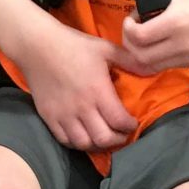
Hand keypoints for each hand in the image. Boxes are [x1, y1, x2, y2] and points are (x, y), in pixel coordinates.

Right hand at [12, 22, 139, 152]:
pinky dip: (77, 143)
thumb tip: (151, 69)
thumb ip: (129, 60)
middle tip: (121, 134)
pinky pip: (65, 140)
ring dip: (97, 144)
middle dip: (117, 139)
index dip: (129, 126)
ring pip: (84, 143)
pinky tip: (84, 135)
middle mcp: (81, 107)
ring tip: (103, 136)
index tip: (132, 123)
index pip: (119, 121)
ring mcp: (63, 114)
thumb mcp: (104, 48)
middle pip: (103, 138)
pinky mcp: (48, 117)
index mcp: (97, 90)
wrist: (37, 45)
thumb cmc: (73, 44)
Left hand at [119, 0, 188, 74]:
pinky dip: (161, 58)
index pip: (137, 37)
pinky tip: (164, 44)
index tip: (131, 19)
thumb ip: (156, 3)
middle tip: (133, 32)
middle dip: (131, 45)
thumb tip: (141, 14)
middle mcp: (182, 44)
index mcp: (175, 22)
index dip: (127, 29)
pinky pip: (172, 65)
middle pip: (141, 58)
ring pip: (155, 66)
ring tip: (147, 40)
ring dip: (144, 55)